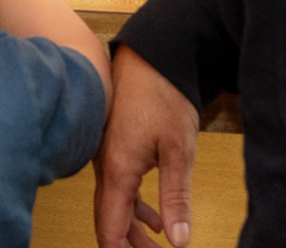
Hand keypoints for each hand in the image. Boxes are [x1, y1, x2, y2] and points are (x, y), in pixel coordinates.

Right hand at [95, 46, 198, 247]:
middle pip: (110, 222)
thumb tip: (179, 240)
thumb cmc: (161, 95)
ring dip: (135, 230)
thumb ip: (176, 198)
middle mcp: (105, 167)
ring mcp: (108, 157)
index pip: (109, 230)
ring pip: (115, 206)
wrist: (150, 56)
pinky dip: (136, 209)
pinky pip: (120, 189)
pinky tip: (156, 218)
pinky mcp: (116, 148)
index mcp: (117, 171)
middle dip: (132, 247)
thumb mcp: (178, 150)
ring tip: (159, 247)